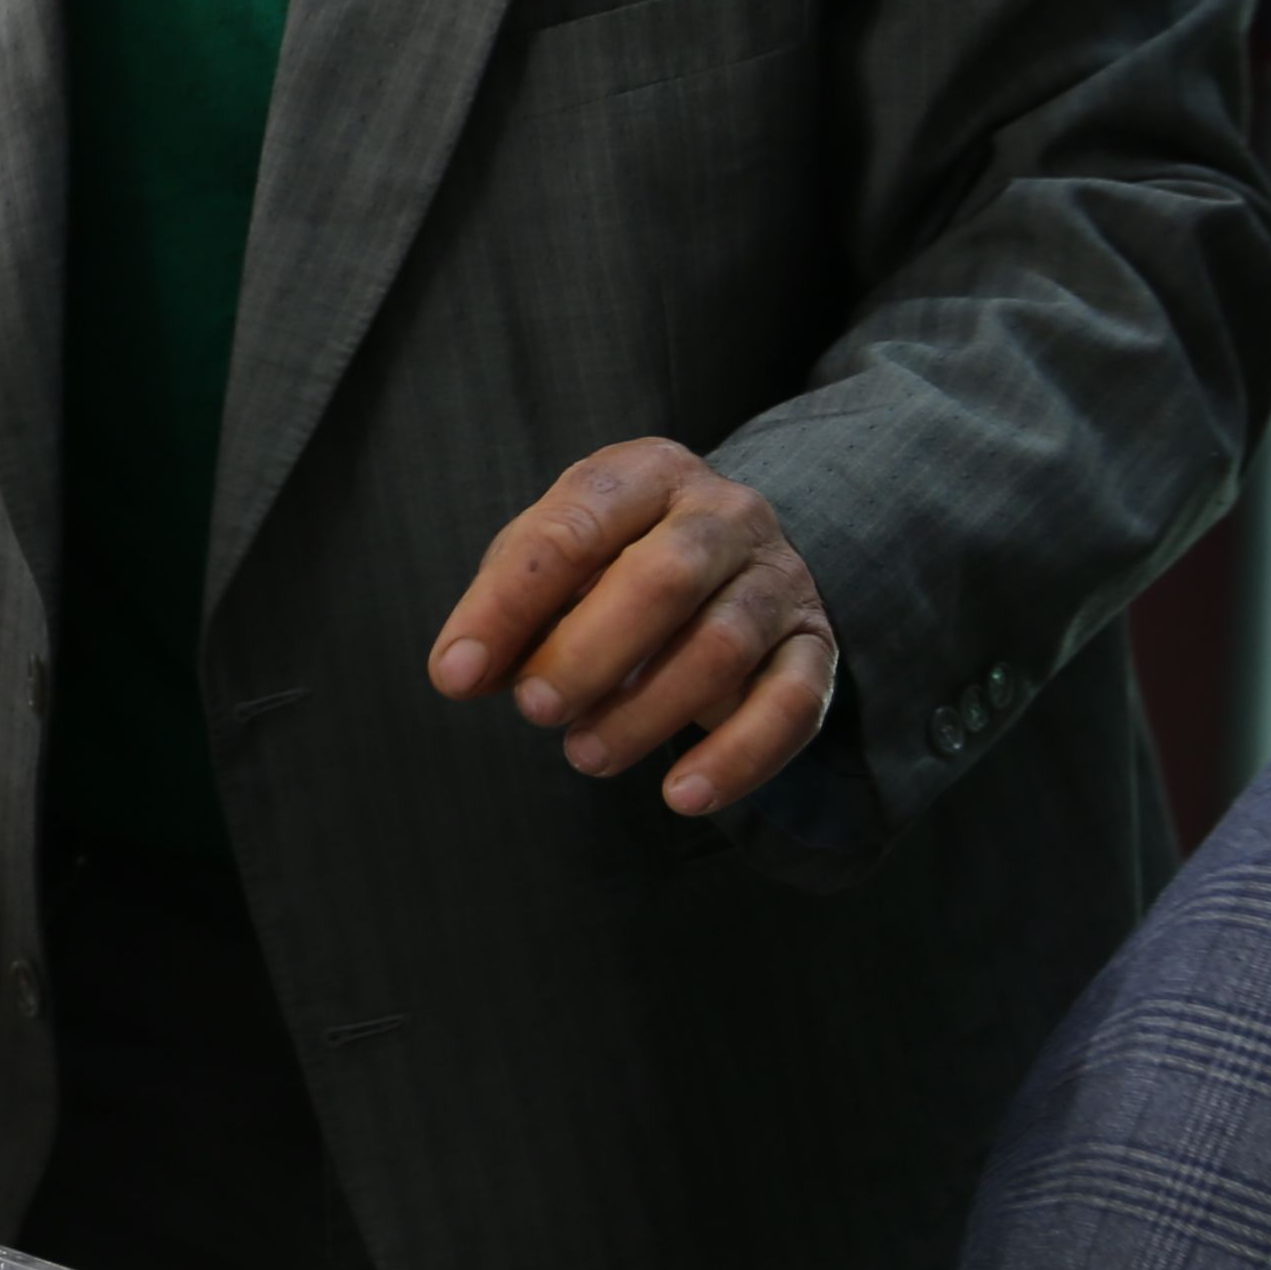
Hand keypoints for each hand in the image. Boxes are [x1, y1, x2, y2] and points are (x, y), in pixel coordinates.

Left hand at [428, 438, 837, 817]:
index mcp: (645, 474)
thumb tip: (460, 673)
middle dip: (588, 651)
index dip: (509, 604)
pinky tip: (683, 795)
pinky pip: (791, 704)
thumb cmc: (612, 565)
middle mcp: (724, 513)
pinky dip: (740, 756)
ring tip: (585, 755)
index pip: (573, 528)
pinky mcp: (814, 647)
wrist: (729, 564)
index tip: (456, 675)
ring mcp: (778, 578)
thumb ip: (506, 612)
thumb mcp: (553, 567)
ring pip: (722, 646)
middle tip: (534, 710)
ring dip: (647, 711)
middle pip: (664, 578)